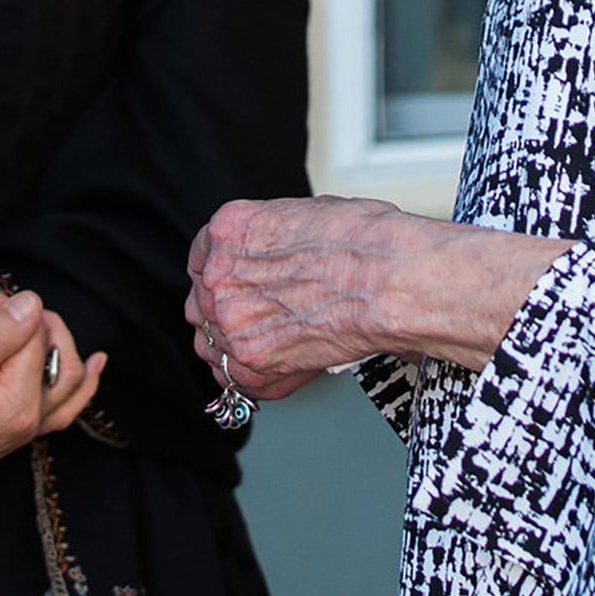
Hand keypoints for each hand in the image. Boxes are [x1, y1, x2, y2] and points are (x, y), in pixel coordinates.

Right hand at [0, 288, 105, 512]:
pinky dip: (76, 376)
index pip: (29, 330)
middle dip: (8, 312)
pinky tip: (93, 363)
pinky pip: (62, 400)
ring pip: (58, 368)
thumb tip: (31, 303)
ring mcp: (21, 429)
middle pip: (48, 345)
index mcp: (16, 407)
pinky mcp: (9, 431)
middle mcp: (28, 421)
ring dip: (24, 331)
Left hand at [187, 196, 568, 392]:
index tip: (238, 286)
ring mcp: (230, 318)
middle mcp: (219, 271)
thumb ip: (273, 238)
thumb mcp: (307, 215)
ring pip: (211, 342)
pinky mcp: (251, 358)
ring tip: (272, 344)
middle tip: (262, 318)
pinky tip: (276, 368)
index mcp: (230, 227)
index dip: (224, 275)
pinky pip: (233, 379)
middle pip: (202, 301)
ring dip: (235, 347)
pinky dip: (251, 380)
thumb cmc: (367, 242)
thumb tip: (279, 253)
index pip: (203, 258)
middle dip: (229, 311)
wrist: (392, 281)